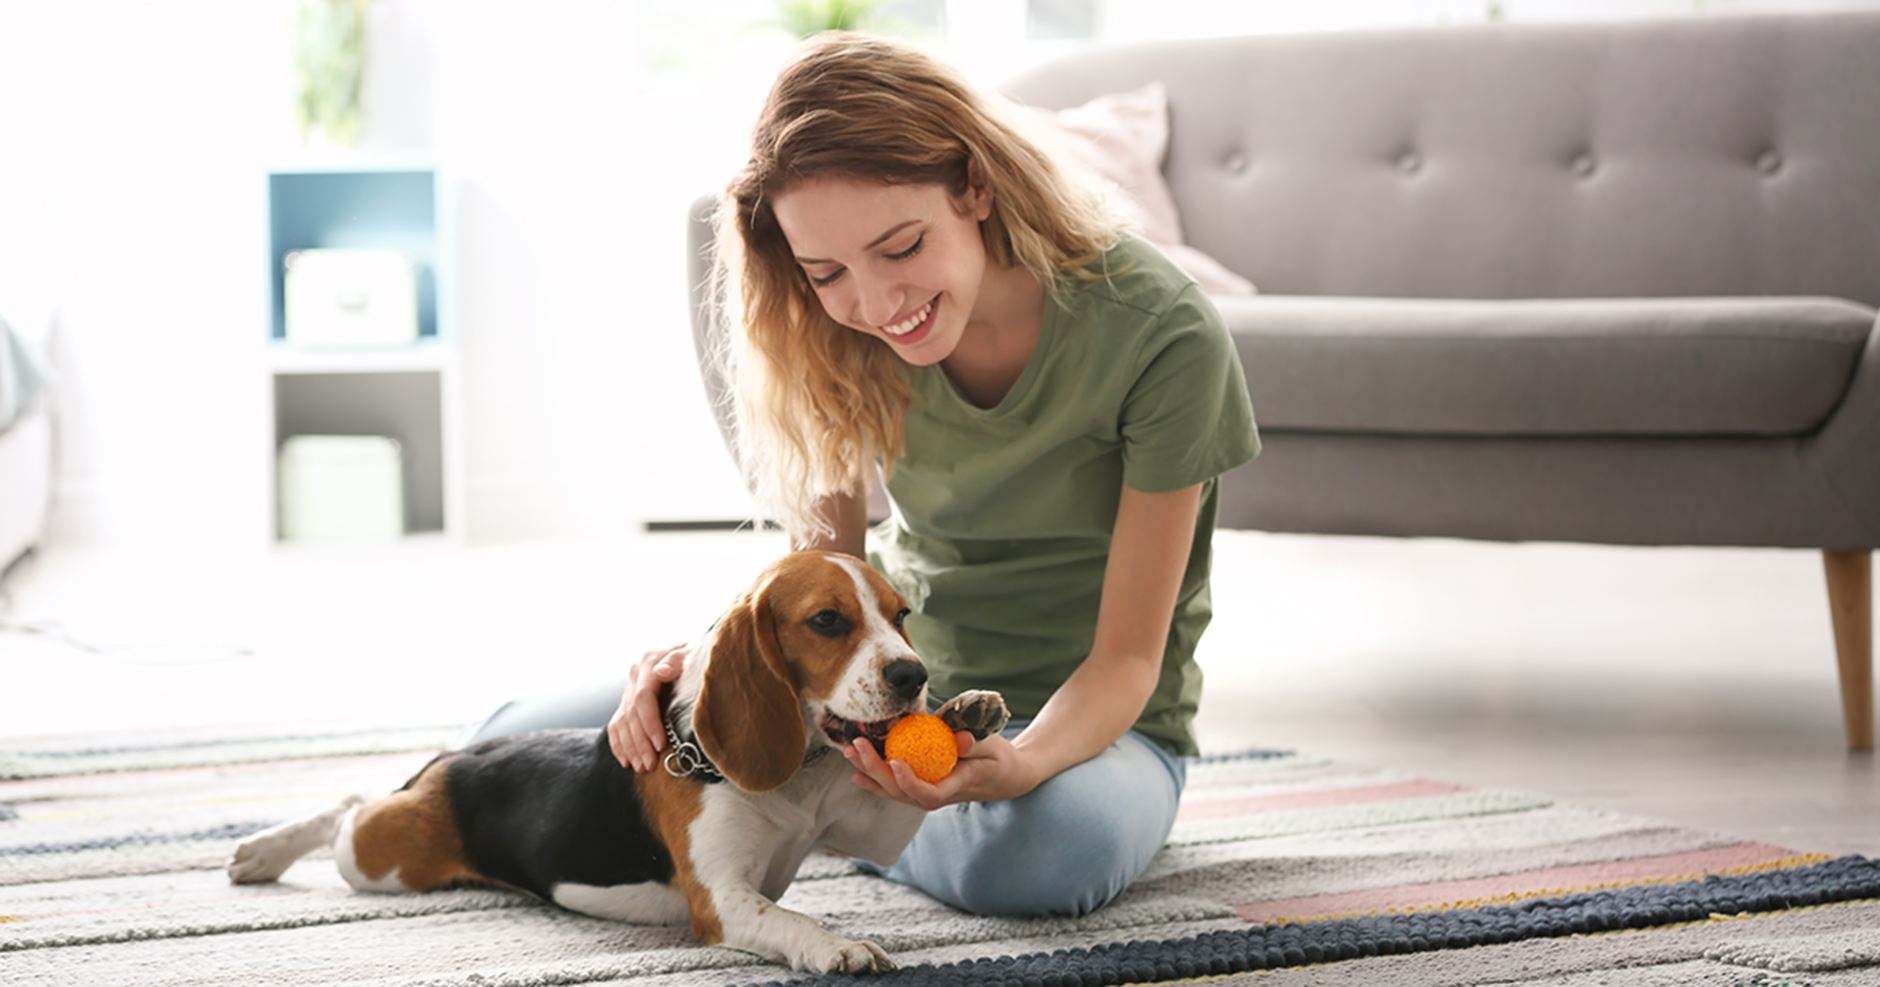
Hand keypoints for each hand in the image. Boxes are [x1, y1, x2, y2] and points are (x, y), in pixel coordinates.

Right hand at [607, 644, 689, 771]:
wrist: (692, 654)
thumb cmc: (697, 657)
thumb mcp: (692, 654)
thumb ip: (677, 661)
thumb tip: (661, 671)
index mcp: (649, 662)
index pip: (643, 698)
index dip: (650, 723)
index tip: (660, 745)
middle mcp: (635, 675)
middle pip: (631, 714)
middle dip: (640, 742)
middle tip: (650, 764)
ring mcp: (629, 688)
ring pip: (622, 722)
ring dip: (630, 748)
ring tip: (642, 767)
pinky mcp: (627, 700)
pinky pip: (616, 725)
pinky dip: (619, 744)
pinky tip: (626, 761)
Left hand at [842, 729, 1040, 809]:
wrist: (1006, 777)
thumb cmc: (999, 758)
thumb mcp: (993, 747)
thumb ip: (974, 743)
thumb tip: (961, 739)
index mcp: (957, 786)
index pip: (929, 792)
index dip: (909, 781)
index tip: (895, 761)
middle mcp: (938, 796)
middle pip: (902, 792)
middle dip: (876, 771)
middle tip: (859, 746)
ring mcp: (928, 795)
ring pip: (894, 791)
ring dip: (870, 772)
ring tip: (849, 753)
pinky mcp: (923, 788)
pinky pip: (896, 788)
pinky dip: (876, 779)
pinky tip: (857, 772)